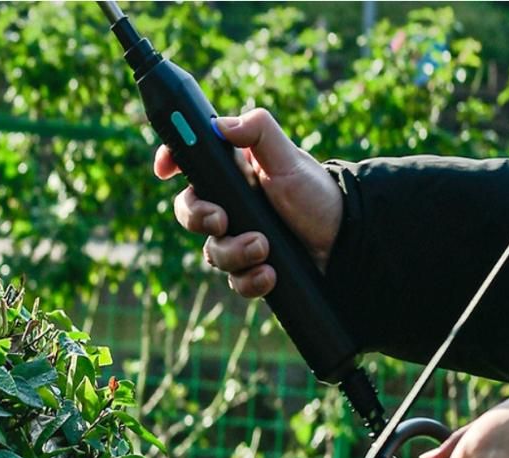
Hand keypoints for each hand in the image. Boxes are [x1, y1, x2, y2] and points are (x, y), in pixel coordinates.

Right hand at [153, 108, 342, 297]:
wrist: (343, 239)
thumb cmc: (315, 192)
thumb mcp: (288, 158)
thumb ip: (259, 132)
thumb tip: (222, 126)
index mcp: (231, 173)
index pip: (190, 163)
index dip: (170, 161)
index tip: (165, 170)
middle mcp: (230, 205)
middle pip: (189, 213)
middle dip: (198, 218)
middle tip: (222, 219)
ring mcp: (239, 239)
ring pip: (212, 252)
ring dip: (235, 253)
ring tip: (264, 248)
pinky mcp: (252, 268)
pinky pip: (236, 281)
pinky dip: (251, 280)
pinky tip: (270, 274)